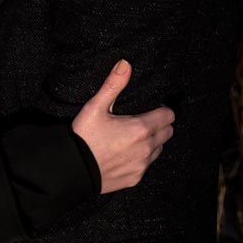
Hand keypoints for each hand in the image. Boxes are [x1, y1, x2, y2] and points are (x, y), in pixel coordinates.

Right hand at [71, 59, 174, 193]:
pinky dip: (141, 158)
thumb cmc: (84, 136)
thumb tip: (126, 63)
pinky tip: (125, 153)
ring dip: (152, 142)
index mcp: (141, 128)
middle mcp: (147, 148)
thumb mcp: (95, 106)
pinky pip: (147, 165)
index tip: (153, 108)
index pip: (169, 116)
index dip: (163, 110)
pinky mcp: (136, 178)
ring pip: (159, 149)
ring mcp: (143, 165)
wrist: (73, 169)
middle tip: (143, 122)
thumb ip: (114, 84)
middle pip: (168, 133)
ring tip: (133, 137)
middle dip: (160, 125)